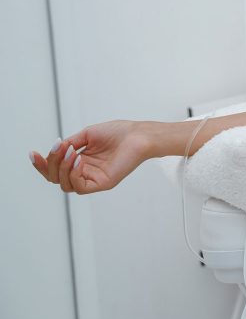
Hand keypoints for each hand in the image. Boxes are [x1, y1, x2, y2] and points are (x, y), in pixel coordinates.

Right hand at [29, 120, 150, 194]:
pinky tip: (78, 159)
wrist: (139, 134)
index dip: (42, 164)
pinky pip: (79, 187)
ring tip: (71, 151)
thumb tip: (55, 150)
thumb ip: (70, 144)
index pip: (55, 169)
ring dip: (62, 167)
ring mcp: (93, 179)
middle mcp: (85, 172)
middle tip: (57, 148)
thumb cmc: (118, 132)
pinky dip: (73, 173)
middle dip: (49, 164)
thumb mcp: (87, 134)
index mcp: (80, 161)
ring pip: (64, 184)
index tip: (32, 153)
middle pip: (55, 178)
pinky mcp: (102, 184)